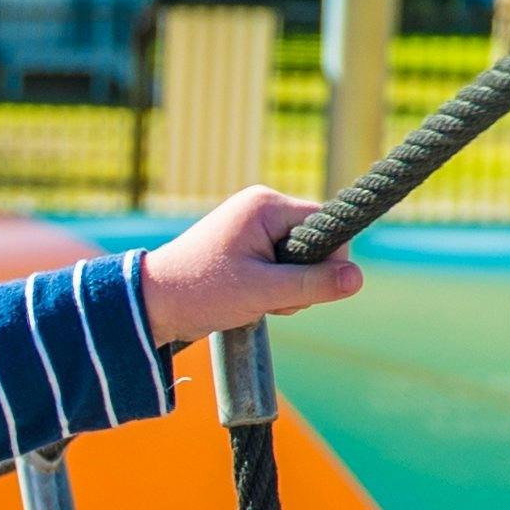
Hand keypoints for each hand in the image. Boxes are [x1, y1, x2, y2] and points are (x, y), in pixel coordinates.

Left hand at [138, 187, 363, 346]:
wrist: (151, 305)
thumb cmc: (200, 292)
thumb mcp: (261, 292)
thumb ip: (312, 284)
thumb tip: (357, 279)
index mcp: (265, 205)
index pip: (326, 224)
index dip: (326, 260)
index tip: (302, 286)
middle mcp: (261, 208)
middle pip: (315, 244)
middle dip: (300, 278)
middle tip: (267, 297)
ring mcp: (253, 228)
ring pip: (299, 261)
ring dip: (286, 288)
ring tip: (252, 298)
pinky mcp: (247, 248)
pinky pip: (281, 268)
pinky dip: (274, 289)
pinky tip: (250, 298)